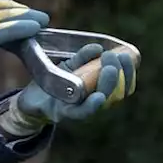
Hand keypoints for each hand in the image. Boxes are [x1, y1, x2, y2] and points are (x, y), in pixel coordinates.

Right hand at [0, 0, 48, 96]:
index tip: (24, 10)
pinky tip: (34, 29)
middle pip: (6, 6)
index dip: (12, 5)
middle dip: (25, 11)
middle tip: (40, 17)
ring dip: (28, 18)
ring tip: (42, 21)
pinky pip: (8, 30)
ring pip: (10, 16)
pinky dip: (23, 28)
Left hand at [0, 43, 136, 136]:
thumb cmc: (55, 81)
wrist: (31, 98)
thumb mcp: (70, 66)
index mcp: (101, 88)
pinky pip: (82, 113)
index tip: (129, 55)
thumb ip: (83, 57)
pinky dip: (92, 105)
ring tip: (110, 68)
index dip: (131, 71)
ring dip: (109, 84)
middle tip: (115, 56)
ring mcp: (82, 109)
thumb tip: (98, 48)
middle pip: (119, 93)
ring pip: (104, 102)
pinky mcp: (64, 114)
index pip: (125, 84)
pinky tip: (99, 96)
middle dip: (122, 74)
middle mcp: (96, 101)